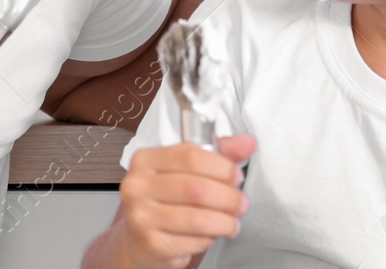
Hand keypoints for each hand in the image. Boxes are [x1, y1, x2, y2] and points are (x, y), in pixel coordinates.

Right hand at [113, 134, 256, 268]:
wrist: (137, 239)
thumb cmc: (164, 200)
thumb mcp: (185, 171)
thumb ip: (217, 155)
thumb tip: (248, 142)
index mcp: (146, 160)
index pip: (190, 156)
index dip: (221, 167)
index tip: (236, 176)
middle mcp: (138, 186)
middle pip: (197, 188)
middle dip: (228, 197)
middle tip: (240, 203)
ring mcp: (141, 216)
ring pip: (198, 218)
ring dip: (224, 222)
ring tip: (232, 223)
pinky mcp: (151, 244)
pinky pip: (193, 241)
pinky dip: (210, 239)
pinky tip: (210, 234)